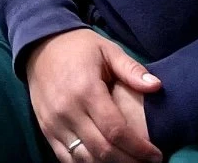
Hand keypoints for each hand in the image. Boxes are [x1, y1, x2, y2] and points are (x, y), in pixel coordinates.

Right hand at [26, 27, 162, 162]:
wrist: (41, 46)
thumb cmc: (80, 47)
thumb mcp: (108, 50)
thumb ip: (131, 70)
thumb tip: (157, 86)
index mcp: (87, 90)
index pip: (115, 130)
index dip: (137, 147)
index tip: (155, 155)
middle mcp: (69, 111)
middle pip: (101, 150)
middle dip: (127, 161)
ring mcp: (55, 124)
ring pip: (83, 159)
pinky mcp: (46, 131)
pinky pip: (66, 158)